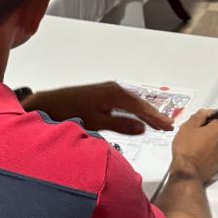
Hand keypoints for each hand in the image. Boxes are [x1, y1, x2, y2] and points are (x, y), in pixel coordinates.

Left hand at [23, 82, 174, 135]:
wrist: (50, 104)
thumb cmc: (71, 112)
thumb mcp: (97, 122)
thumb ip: (120, 125)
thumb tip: (142, 128)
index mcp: (115, 94)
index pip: (141, 107)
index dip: (156, 118)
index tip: (168, 126)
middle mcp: (113, 89)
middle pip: (139, 103)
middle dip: (154, 115)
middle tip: (168, 126)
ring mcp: (107, 90)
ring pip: (133, 102)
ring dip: (145, 113)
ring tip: (158, 123)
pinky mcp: (102, 94)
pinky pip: (125, 102)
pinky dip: (134, 110)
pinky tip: (137, 117)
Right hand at [170, 109, 217, 183]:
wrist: (187, 172)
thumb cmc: (187, 148)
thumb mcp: (188, 126)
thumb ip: (200, 115)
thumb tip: (206, 112)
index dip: (209, 116)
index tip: (199, 121)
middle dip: (210, 128)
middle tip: (195, 133)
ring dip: (211, 140)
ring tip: (196, 144)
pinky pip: (217, 152)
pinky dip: (211, 151)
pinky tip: (199, 153)